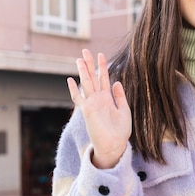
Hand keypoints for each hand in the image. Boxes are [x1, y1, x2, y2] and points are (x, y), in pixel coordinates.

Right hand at [68, 49, 131, 168]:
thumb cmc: (120, 131)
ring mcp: (91, 104)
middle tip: (85, 50)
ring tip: (79, 58)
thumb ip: (120, 96)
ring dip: (83, 71)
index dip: (102, 67)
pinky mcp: (87, 111)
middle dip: (89, 64)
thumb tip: (116, 81)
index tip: (101, 54)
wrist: (114, 145)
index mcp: (107, 98)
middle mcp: (98, 99)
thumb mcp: (124, 110)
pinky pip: (78, 98)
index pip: (104, 79)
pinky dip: (74, 89)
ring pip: (86, 84)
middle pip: (93, 78)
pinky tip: (70, 79)